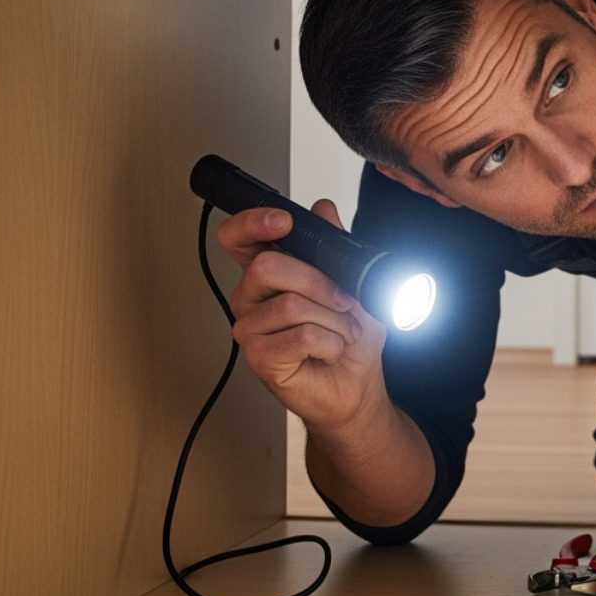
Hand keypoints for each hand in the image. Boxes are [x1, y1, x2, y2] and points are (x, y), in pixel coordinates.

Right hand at [216, 201, 387, 436]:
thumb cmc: (350, 339)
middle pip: (267, 266)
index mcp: (267, 274)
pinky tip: (331, 350)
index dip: (252, 223)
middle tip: (344, 301)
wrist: (358, 386)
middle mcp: (251, 298)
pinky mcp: (259, 358)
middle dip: (318, 281)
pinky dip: (330, 342)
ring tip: (343, 332)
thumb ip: (335, 245)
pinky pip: (300, 336)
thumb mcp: (353, 283)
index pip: (238, 238)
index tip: (282, 220)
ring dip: (334, 319)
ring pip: (290, 304)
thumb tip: (323, 209)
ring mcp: (250, 328)